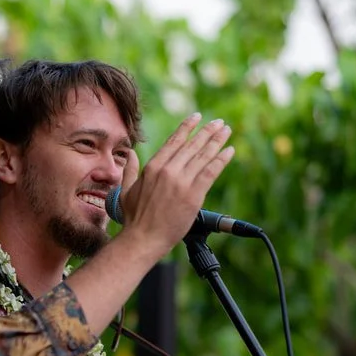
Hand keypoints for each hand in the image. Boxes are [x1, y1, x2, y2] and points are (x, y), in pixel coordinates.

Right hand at [118, 112, 233, 254]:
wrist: (143, 238)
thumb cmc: (134, 218)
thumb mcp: (125, 190)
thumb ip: (129, 169)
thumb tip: (131, 154)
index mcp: (153, 167)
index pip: (174, 141)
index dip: (187, 127)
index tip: (197, 117)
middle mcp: (168, 170)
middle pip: (192, 145)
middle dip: (207, 131)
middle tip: (219, 122)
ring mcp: (181, 182)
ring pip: (203, 156)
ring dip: (217, 141)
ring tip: (226, 131)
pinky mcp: (194, 195)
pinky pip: (211, 172)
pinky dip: (221, 160)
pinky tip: (230, 151)